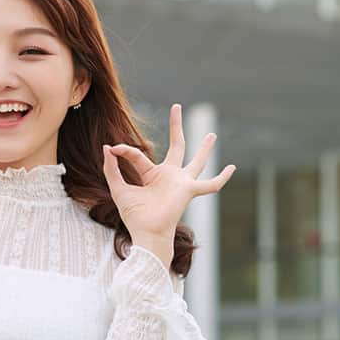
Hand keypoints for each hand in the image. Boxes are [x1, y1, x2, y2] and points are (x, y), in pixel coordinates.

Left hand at [102, 103, 235, 242]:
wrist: (145, 232)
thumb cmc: (134, 215)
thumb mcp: (118, 188)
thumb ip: (111, 168)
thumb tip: (107, 147)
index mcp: (152, 175)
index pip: (138, 155)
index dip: (124, 150)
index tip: (112, 148)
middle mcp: (169, 176)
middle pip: (176, 146)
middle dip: (176, 126)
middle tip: (176, 107)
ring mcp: (181, 182)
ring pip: (197, 161)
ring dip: (204, 148)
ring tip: (212, 134)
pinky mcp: (189, 190)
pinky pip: (210, 185)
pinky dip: (222, 178)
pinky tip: (232, 168)